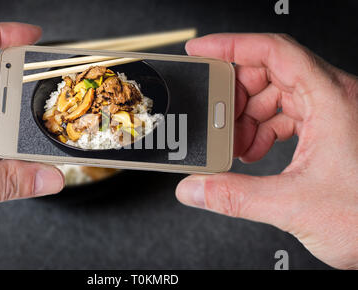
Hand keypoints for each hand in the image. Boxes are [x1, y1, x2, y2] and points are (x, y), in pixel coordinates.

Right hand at [177, 33, 357, 268]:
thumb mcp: (295, 205)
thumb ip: (235, 197)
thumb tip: (196, 188)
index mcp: (333, 101)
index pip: (274, 51)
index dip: (231, 45)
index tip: (202, 50)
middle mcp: (336, 99)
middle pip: (271, 71)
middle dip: (236, 93)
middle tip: (214, 114)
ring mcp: (334, 113)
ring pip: (278, 94)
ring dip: (249, 116)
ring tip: (235, 143)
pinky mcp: (331, 129)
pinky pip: (288, 114)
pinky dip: (264, 129)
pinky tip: (253, 152)